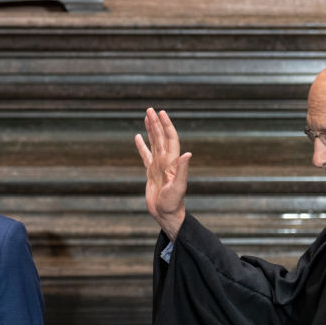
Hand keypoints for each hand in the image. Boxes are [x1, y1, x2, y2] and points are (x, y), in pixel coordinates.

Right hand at [134, 108, 191, 239]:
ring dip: (150, 130)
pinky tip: (138, 137)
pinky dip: (141, 145)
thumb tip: (188, 154)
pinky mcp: (151, 172)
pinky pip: (145, 155)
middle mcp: (166, 161)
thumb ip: (182, 170)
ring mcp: (158, 166)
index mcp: (172, 162)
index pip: (170, 139)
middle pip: (160, 137)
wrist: (166, 215)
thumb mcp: (178, 187)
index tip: (161, 113)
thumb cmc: (173, 203)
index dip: (166, 126)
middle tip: (150, 110)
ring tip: (146, 117)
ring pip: (153, 143)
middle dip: (156, 123)